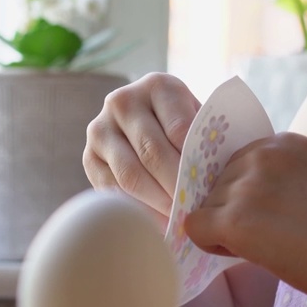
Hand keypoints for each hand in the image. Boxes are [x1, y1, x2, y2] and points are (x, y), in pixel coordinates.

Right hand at [83, 73, 200, 225]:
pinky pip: (111, 188)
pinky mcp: (89, 156)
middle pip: (153, 152)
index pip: (179, 128)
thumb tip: (217, 174)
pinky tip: (155, 221)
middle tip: (194, 210)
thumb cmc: (186, 123)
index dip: (194, 162)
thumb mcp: (199, 117)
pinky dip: (135, 207)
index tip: (209, 187)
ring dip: (156, 201)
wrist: (149, 118)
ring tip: (178, 219)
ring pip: (130, 174)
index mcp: (158, 85)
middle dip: (176, 186)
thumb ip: (207, 136)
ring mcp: (101, 128)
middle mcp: (123, 101)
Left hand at [184, 132, 306, 301]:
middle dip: (234, 208)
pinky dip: (210, 243)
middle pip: (219, 182)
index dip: (248, 191)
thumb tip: (243, 202)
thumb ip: (280, 178)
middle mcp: (261, 154)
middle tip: (269, 232)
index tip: (272, 212)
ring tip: (263, 243)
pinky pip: (195, 227)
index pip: (240, 162)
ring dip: (224, 227)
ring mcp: (245, 184)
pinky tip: (244, 252)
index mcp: (284, 142)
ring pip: (206, 205)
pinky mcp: (233, 218)